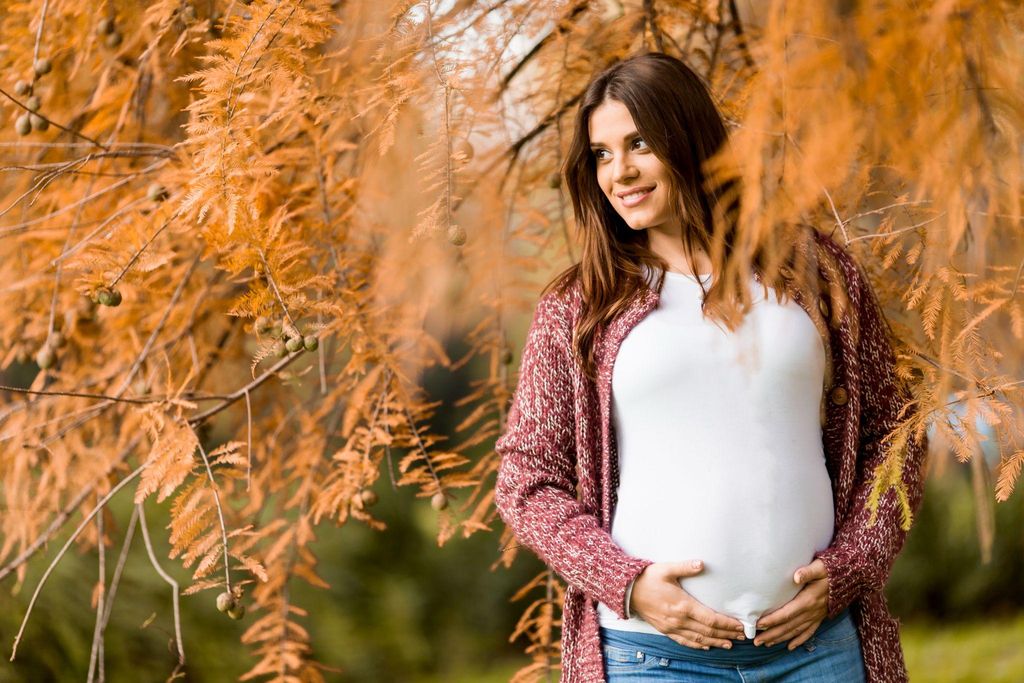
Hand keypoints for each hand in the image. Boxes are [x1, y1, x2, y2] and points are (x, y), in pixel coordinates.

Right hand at [629, 560, 745, 649]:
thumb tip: (701, 564)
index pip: (711, 619)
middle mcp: (679, 619)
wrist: (627, 591)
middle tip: (742, 635)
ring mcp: (672, 627)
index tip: (740, 625)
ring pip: (698, 639)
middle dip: (727, 634)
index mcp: (682, 605)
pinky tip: (706, 646)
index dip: (727, 624)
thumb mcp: (666, 569)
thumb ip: (685, 567)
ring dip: (716, 642)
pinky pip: (684, 641)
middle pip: (708, 631)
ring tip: (730, 643)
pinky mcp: (665, 630)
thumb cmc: (647, 578)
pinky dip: (697, 645)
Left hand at [753, 559, 828, 649]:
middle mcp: (812, 612)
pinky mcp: (820, 617)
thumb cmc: (830, 571)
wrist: (849, 578)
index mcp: (808, 600)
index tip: (758, 624)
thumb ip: (807, 572)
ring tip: (766, 644)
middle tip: (756, 641)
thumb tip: (796, 576)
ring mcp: (816, 616)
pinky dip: (799, 640)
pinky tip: (790, 647)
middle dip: (772, 634)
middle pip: (788, 626)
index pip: (787, 613)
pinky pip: (809, 632)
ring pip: (796, 631)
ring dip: (781, 639)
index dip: (772, 620)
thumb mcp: (819, 567)